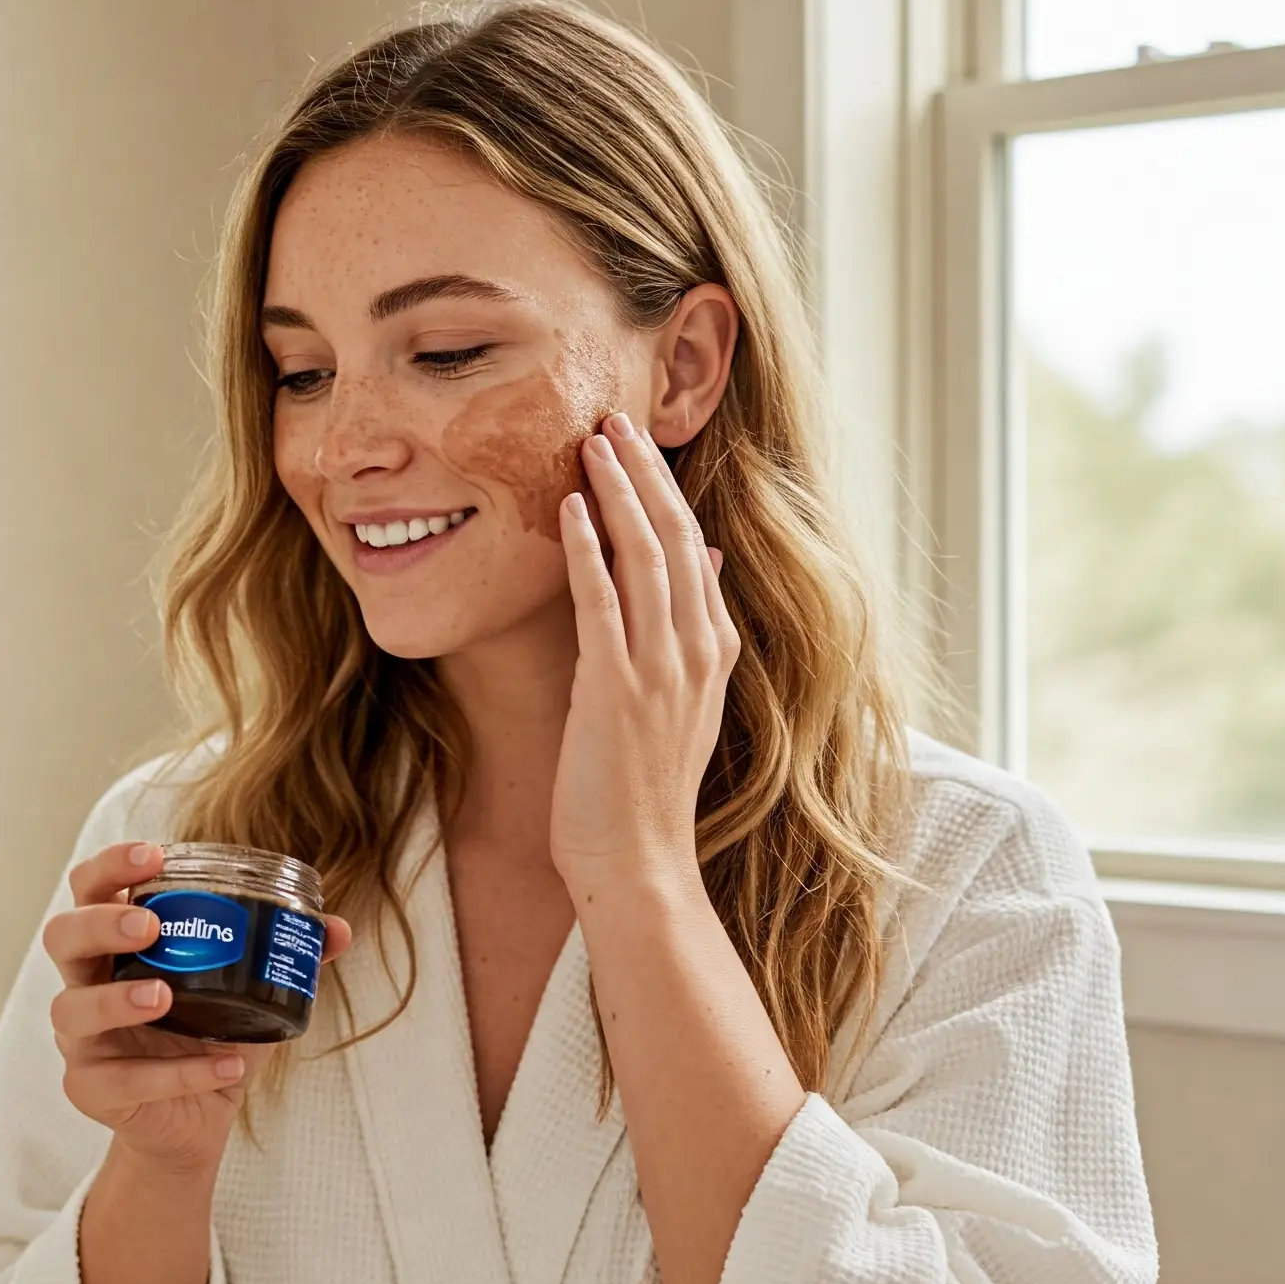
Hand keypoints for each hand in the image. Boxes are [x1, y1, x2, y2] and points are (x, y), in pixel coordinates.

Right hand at [43, 842, 352, 1178]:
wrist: (194, 1121)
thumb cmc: (209, 1038)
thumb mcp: (251, 993)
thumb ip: (289, 958)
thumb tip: (337, 928)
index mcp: (117, 945)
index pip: (91, 887)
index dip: (111, 865)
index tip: (155, 855)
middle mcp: (87, 983)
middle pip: (62, 936)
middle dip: (100, 924)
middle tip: (148, 927)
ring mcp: (81, 1040)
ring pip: (72, 1010)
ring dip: (117, 1000)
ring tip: (163, 998)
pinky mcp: (90, 1091)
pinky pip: (124, 1082)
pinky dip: (178, 1074)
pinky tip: (227, 1066)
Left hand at [550, 412, 736, 900]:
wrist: (640, 866)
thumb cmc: (643, 795)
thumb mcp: (682, 705)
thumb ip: (694, 632)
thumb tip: (702, 560)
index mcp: (713, 654)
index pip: (692, 551)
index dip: (665, 492)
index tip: (637, 446)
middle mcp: (696, 654)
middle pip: (676, 538)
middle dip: (645, 473)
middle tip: (614, 418)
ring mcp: (661, 671)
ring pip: (647, 557)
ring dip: (619, 492)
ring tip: (595, 440)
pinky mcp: (617, 691)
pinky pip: (604, 603)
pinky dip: (589, 549)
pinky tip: (571, 507)